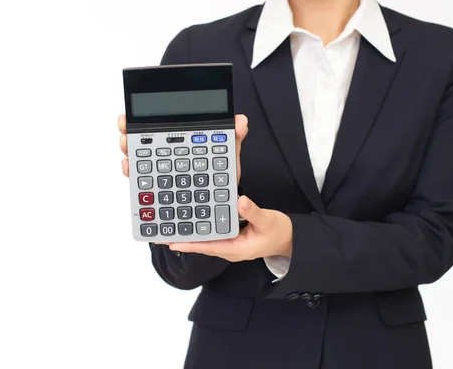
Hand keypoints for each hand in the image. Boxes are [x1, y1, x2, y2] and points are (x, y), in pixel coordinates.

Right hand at [119, 114, 248, 181]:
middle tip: (125, 132)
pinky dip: (135, 178)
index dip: (141, 120)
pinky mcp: (160, 192)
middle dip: (129, 135)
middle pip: (141, 141)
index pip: (158, 127)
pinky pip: (144, 185)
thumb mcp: (228, 154)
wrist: (223, 201)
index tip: (129, 116)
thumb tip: (241, 121)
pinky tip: (130, 170)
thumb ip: (233, 137)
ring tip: (126, 150)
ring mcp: (161, 173)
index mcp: (180, 142)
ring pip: (139, 161)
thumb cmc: (221, 174)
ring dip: (129, 154)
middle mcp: (166, 155)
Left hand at [167, 195, 292, 261]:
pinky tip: (193, 223)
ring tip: (172, 229)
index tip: (172, 242)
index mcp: (237, 248)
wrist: (290, 239)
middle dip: (184, 240)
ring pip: (206, 241)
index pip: (209, 247)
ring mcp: (230, 245)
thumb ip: (253, 212)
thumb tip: (239, 202)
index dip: (190, 244)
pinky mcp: (232, 239)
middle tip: (162, 235)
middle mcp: (230, 249)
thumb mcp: (268, 220)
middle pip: (202, 245)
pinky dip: (202, 230)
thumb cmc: (280, 232)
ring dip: (190, 235)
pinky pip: (213, 236)